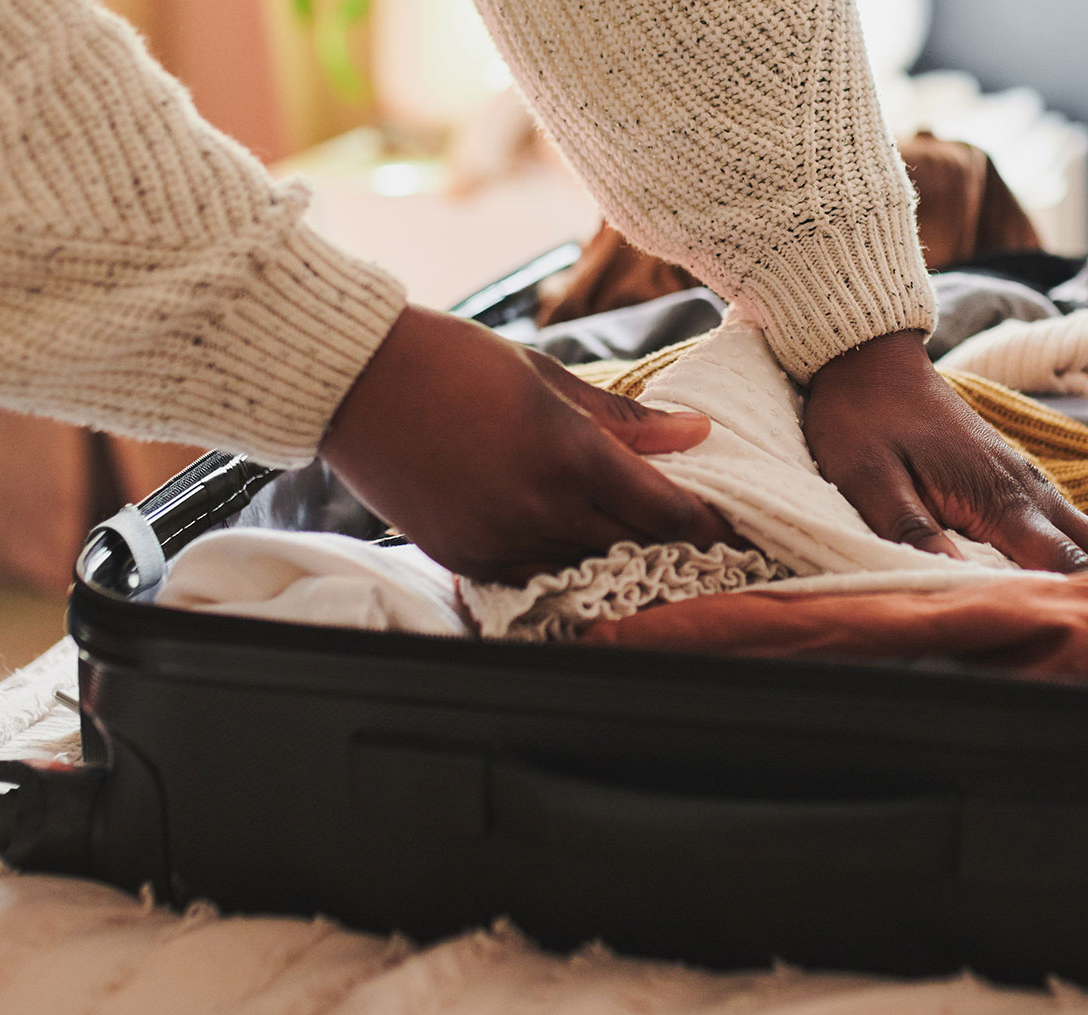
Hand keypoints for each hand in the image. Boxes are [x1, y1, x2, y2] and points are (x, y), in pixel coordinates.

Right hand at [319, 305, 735, 583]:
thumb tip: (696, 432)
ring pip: (586, 571)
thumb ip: (625, 418)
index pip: (665, 511)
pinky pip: (533, 579)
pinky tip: (576, 553)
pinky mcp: (465, 559)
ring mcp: (500, 540)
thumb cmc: (455, 361)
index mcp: (570, 453)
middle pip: (634, 549)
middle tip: (701, 546)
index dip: (706, 524)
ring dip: (617, 562)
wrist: (357, 380)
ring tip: (643, 553)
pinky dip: (562, 568)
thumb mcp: (548, 377)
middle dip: (671, 548)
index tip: (729, 526)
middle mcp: (541, 507)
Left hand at [804, 330, 1087, 619]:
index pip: (1068, 565)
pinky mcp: (1020, 482)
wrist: (868, 359)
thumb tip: (958, 587)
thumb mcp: (869, 482)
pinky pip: (1079, 529)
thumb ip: (912, 532)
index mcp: (999, 498)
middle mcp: (1030, 491)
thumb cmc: (863, 422)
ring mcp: (1030, 483)